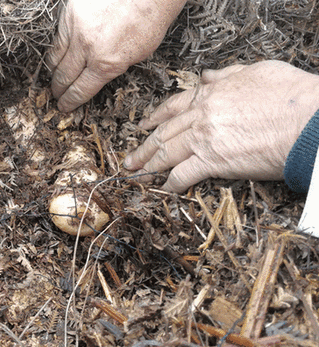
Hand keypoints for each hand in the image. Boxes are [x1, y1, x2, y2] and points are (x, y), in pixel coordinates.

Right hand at [47, 0, 185, 111]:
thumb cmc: (150, 20)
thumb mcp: (138, 55)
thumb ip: (113, 67)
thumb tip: (98, 76)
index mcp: (106, 64)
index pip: (80, 90)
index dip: (70, 102)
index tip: (64, 106)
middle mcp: (87, 48)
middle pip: (63, 77)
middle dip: (59, 89)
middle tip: (56, 95)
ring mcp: (75, 28)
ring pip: (55, 57)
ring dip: (53, 70)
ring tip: (54, 76)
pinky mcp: (70, 13)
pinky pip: (57, 37)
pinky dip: (57, 48)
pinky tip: (59, 54)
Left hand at [123, 60, 318, 192]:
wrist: (307, 119)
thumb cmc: (290, 94)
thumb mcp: (256, 71)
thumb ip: (227, 75)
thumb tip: (207, 76)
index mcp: (210, 93)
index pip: (173, 106)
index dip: (154, 117)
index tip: (142, 125)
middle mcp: (200, 115)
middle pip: (163, 132)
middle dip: (144, 146)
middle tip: (131, 157)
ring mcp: (203, 138)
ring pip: (166, 153)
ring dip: (149, 164)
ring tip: (136, 173)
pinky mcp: (213, 161)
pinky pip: (183, 174)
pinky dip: (171, 183)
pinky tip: (165, 188)